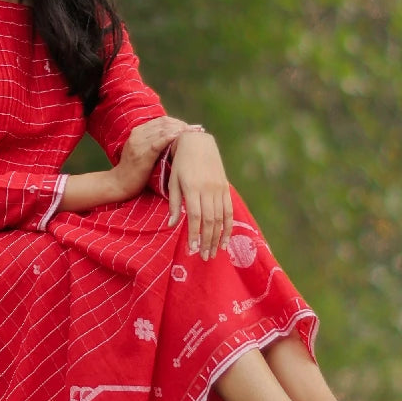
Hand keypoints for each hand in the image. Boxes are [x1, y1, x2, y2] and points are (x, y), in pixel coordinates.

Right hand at [111, 117, 185, 200]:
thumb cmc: (133, 170)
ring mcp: (139, 144)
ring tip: (193, 133)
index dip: (178, 122)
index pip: (162, 121)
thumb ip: (153, 143)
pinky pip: (158, 143)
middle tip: (196, 129)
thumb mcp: (141, 151)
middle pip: (164, 123)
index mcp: (138, 131)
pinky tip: (180, 137)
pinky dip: (170, 138)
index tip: (191, 127)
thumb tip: (174, 139)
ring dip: (180, 130)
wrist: (119, 184)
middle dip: (182, 125)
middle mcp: (137, 134)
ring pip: (162, 131)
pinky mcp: (142, 155)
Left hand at [168, 130, 231, 259]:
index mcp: (192, 188)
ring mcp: (219, 189)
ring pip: (220, 218)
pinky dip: (228, 227)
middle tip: (204, 257)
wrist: (198, 143)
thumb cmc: (180, 164)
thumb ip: (174, 204)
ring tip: (214, 253)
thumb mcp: (173, 182)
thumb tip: (172, 225)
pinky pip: (229, 211)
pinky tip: (226, 240)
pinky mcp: (225, 188)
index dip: (194, 234)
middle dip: (207, 241)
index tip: (192, 249)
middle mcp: (208, 189)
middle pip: (209, 221)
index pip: (195, 216)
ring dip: (218, 238)